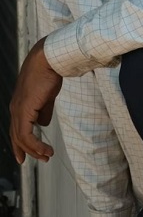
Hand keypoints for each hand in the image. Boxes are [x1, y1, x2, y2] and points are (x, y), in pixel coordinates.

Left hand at [9, 37, 62, 163]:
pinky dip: (36, 145)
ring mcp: (18, 110)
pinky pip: (27, 135)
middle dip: (27, 150)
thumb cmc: (48, 74)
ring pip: (21, 138)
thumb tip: (43, 123)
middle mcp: (15, 109)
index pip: (17, 129)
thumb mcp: (47, 95)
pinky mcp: (24, 111)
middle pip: (17, 136)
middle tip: (41, 159)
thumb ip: (44, 110)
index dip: (21, 144)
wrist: (47, 61)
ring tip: (48, 155)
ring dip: (35, 150)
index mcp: (20, 105)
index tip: (27, 155)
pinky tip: (45, 149)